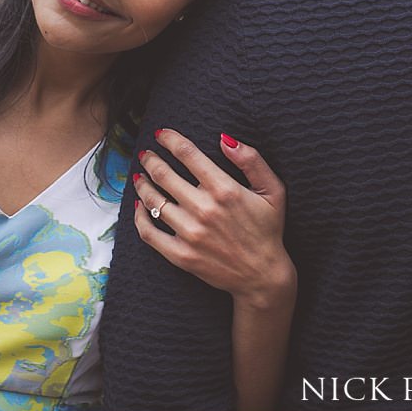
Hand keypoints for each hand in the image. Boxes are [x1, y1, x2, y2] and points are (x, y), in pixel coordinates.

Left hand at [133, 129, 295, 309]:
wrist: (262, 276)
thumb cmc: (267, 229)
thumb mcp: (273, 190)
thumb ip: (252, 160)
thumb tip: (225, 138)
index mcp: (225, 190)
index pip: (187, 154)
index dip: (170, 140)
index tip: (161, 135)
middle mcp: (204, 209)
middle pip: (164, 174)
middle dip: (151, 159)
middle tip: (146, 154)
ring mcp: (189, 234)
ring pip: (153, 200)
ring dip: (142, 183)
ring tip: (140, 175)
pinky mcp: (180, 255)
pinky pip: (149, 232)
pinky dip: (139, 217)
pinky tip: (138, 206)